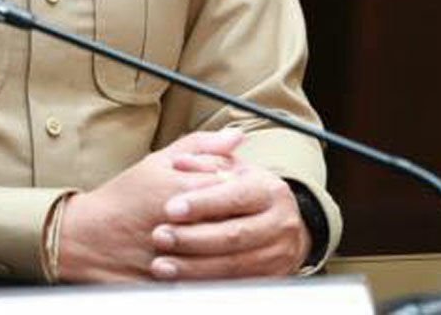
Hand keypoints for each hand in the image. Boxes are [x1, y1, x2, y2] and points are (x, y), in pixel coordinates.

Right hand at [56, 128, 243, 282]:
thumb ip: (201, 146)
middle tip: (219, 208)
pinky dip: (217, 263)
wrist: (90, 238)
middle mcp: (188, 224)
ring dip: (225, 238)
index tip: (222, 184)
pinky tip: (205, 252)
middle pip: (237, 216)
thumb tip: (236, 135)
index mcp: (184, 190)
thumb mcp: (157, 162)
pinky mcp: (183, 280)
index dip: (234, 182)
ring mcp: (186, 255)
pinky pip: (216, 273)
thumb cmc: (123, 199)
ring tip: (208, 229)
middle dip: (233, 210)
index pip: (235, 184)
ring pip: (229, 247)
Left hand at [148, 157, 310, 279]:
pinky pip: (236, 286)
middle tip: (159, 236)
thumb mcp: (227, 167)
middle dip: (192, 238)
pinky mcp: (272, 279)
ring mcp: (278, 254)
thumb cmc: (243, 192)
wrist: (276, 225)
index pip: (234, 196)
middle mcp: (280, 223)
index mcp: (270, 189)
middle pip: (233, 235)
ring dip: (193, 267)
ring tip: (161, 264)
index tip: (170, 208)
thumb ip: (202, 156)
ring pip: (233, 265)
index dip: (202, 203)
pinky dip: (205, 284)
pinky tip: (180, 281)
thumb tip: (182, 161)